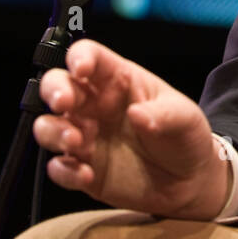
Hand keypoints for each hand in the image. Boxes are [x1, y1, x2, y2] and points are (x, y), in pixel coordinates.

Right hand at [34, 39, 230, 219]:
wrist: (190, 182)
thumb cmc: (185, 137)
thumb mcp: (185, 118)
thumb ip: (164, 114)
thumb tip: (138, 114)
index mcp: (118, 80)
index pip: (90, 56)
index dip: (79, 57)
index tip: (82, 68)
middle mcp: (95, 105)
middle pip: (57, 85)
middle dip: (54, 90)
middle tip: (64, 104)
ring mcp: (86, 137)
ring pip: (48, 125)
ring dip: (53, 131)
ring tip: (76, 142)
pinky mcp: (84, 169)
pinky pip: (59, 168)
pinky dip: (64, 171)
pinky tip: (86, 174)